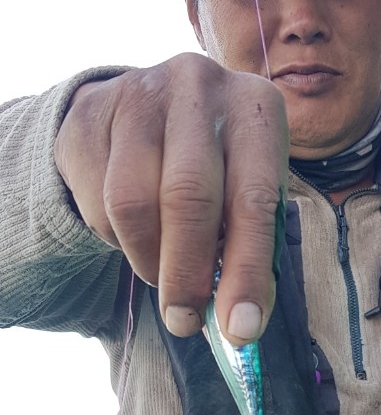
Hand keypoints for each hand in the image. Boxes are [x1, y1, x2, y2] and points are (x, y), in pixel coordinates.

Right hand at [54, 53, 289, 340]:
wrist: (138, 112)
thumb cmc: (211, 165)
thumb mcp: (243, 193)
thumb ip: (248, 251)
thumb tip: (242, 324)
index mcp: (255, 108)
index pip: (255, 199)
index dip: (248, 271)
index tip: (241, 329)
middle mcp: (200, 86)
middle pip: (189, 198)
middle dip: (186, 275)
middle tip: (185, 322)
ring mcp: (141, 92)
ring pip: (134, 203)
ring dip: (148, 260)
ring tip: (160, 276)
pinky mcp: (91, 113)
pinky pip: (99, 200)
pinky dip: (116, 239)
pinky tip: (133, 233)